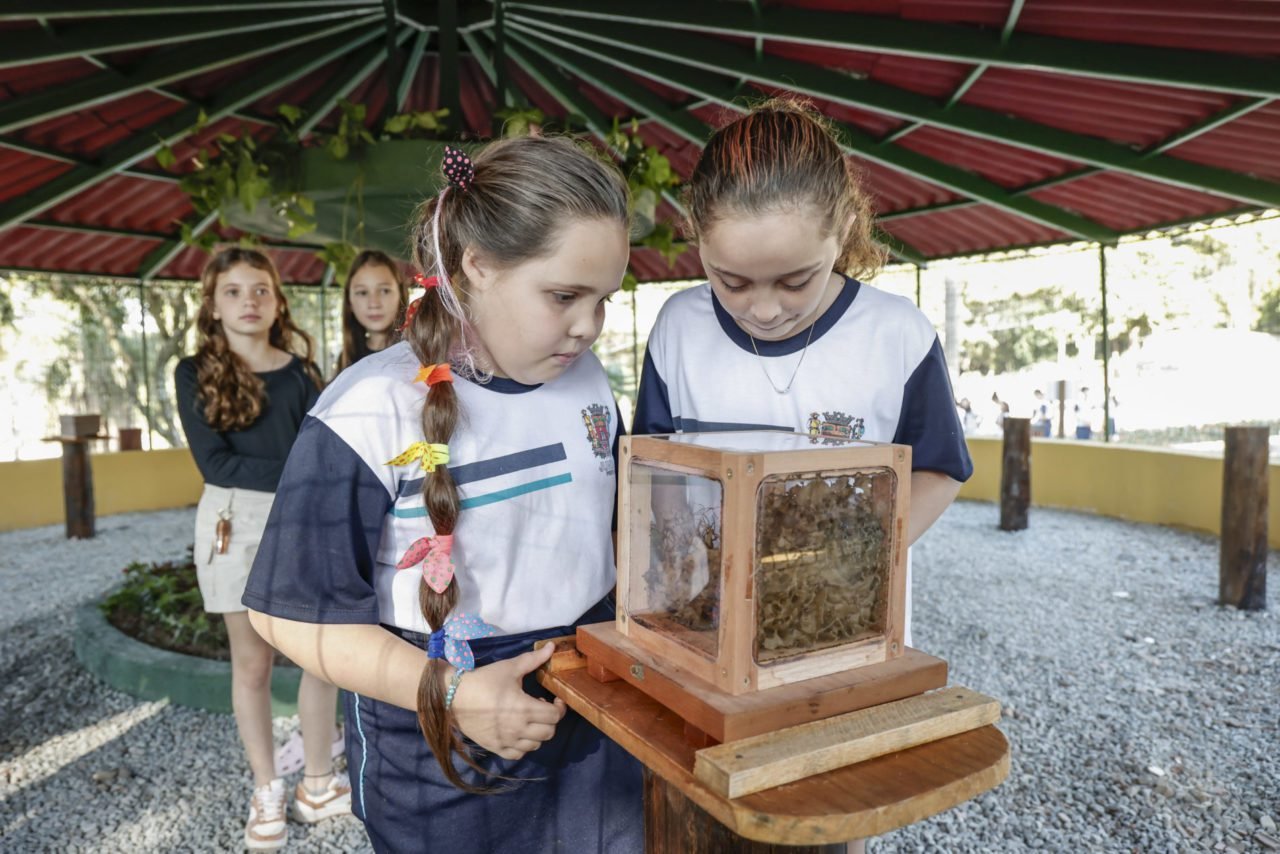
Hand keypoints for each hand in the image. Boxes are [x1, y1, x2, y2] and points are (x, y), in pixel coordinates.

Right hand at [449, 642, 566, 760]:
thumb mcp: (510, 667)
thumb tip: (552, 646)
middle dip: (550, 720)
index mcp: (524, 708)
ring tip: (529, 719)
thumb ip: (534, 659)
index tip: (554, 699)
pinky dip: (523, 746)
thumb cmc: (484, 680)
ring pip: (536, 745)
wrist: (454, 697)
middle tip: (541, 708)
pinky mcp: (495, 748)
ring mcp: (506, 741)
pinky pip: (518, 754)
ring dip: (538, 733)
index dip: (559, 707)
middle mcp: (518, 728)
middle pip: (549, 732)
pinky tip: (518, 733)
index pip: (555, 716)